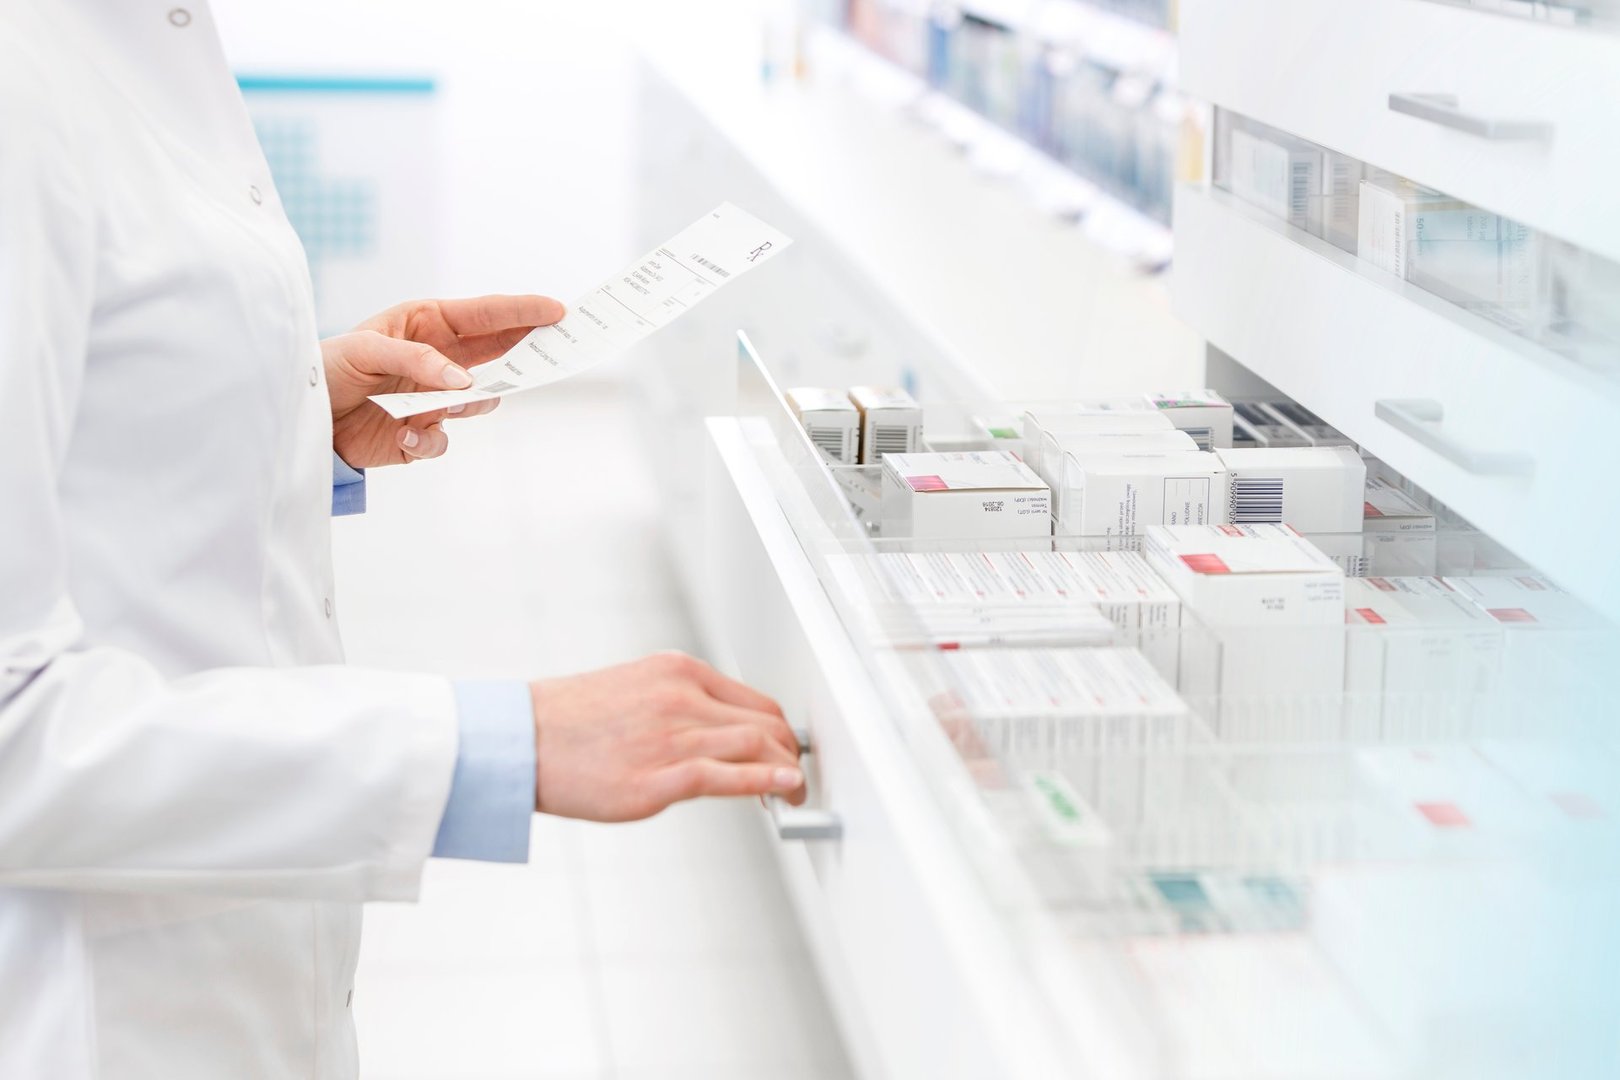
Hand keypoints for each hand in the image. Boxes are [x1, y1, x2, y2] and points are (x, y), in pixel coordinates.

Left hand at [324, 294, 565, 467]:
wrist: (301, 416)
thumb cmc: (327, 368)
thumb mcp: (365, 349)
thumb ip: (417, 360)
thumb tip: (463, 382)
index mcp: (427, 325)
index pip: (484, 316)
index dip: (523, 312)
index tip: (558, 311)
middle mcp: (439, 361)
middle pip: (497, 355)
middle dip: (526, 354)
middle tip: (555, 352)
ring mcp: (433, 399)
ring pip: (479, 402)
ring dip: (472, 404)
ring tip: (452, 405)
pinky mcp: (420, 435)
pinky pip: (441, 441)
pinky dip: (427, 441)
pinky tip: (402, 435)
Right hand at [530, 652, 806, 821]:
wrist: (519, 740)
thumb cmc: (570, 722)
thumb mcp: (635, 689)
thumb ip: (680, 704)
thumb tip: (722, 735)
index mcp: (677, 671)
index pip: (754, 701)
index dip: (780, 730)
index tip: (787, 751)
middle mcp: (680, 697)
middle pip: (763, 723)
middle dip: (790, 753)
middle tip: (798, 778)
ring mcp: (669, 737)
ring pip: (753, 746)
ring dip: (786, 771)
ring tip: (795, 794)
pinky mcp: (655, 778)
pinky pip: (726, 777)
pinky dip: (765, 782)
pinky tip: (783, 790)